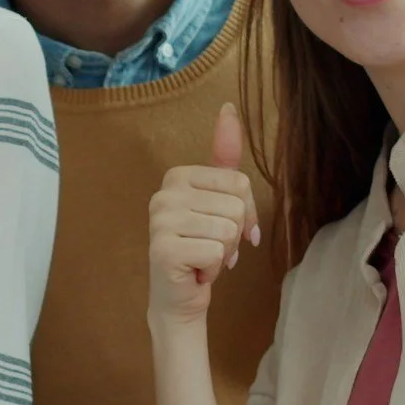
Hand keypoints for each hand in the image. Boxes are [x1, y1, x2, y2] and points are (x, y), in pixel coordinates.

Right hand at [145, 103, 261, 331]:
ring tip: (203, 258)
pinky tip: (195, 271)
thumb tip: (230, 107)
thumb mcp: (217, 201)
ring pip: (228, 229)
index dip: (245, 212)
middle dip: (233, 235)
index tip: (226, 228)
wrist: (178, 297)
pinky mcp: (163, 249)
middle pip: (235, 205)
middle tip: (211, 247)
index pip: (239, 181)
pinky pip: (216, 251)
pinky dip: (214, 269)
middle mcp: (164, 194)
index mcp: (178, 176)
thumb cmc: (201, 248)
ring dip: (224, 253)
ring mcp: (160, 221)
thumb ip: (224, 159)